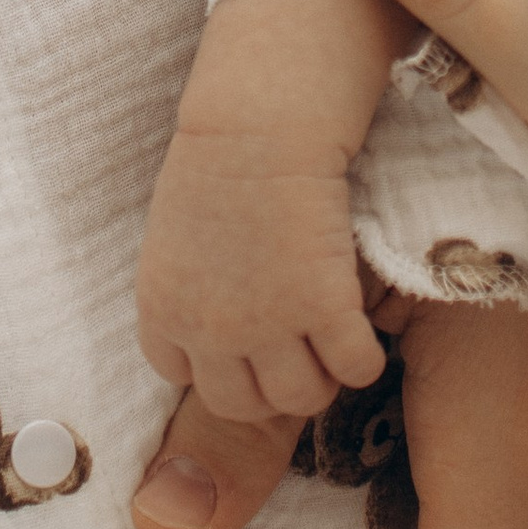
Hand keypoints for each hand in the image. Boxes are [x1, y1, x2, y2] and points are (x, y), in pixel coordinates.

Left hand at [135, 128, 383, 422]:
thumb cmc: (218, 158)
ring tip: (334, 346)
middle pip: (242, 405)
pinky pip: (354, 368)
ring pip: (301, 398)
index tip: (245, 342)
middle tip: (300, 354)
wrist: (259, 123)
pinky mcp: (323, 308)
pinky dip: (364, 358)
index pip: (183, 378)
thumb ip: (191, 288)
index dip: (220, 364)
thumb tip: (224, 324)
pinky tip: (364, 330)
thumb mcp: (174, 236)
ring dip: (322, 378)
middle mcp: (208, 330)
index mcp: (162, 310)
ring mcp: (265, 325)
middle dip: (272, 386)